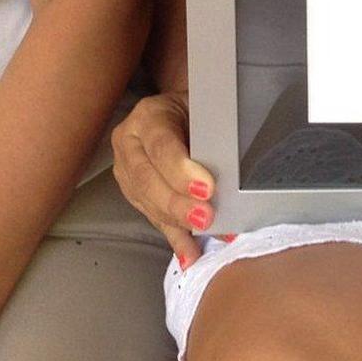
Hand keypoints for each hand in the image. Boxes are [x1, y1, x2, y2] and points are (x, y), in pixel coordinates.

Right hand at [111, 89, 213, 268]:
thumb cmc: (195, 105)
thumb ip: (211, 129)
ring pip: (148, 202)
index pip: (161, 146)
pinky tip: (189, 255)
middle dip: (179, 203)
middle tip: (207, 217)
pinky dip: (175, 238)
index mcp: (147, 116)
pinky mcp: (133, 192)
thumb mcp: (202, 105)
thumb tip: (235, 167)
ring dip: (179, 224)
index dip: (182, 170)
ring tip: (206, 235)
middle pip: (149, 180)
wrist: (176, 109)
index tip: (208, 188)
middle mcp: (130, 143)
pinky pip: (153, 217)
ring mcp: (126, 170)